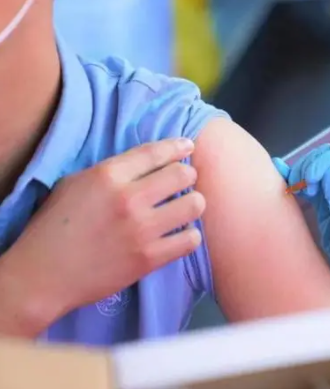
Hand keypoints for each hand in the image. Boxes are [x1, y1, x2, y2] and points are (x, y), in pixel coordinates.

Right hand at [1, 138, 205, 331]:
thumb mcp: (74, 184)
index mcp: (108, 175)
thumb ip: (111, 171)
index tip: (189, 146)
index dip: (178, 146)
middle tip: (185, 182)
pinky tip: (182, 235)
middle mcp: (129, 198)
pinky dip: (190, 236)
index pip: (156, 152)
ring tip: (186, 208)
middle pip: (182, 175)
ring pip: (194, 205)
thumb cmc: (54, 227)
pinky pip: (190, 240)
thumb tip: (146, 163)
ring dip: (194, 204)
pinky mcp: (149, 258)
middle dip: (188, 175)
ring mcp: (141, 230)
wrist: (43, 275)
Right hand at [272, 145, 329, 293]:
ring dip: (300, 173)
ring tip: (295, 189)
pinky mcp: (321, 202)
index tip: (310, 179)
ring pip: (314, 168)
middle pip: (325, 158)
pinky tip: (282, 176)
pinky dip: (293, 179)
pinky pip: (307, 183)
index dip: (323, 161)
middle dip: (309, 166)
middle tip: (303, 188)